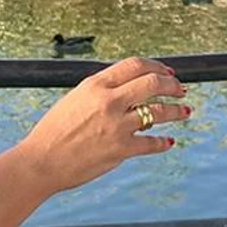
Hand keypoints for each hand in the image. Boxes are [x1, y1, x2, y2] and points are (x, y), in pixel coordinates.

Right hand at [18, 57, 189, 193]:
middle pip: (153, 83)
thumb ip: (102, 91)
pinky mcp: (121, 149)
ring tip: (185, 112)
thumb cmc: (54, 131)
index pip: (135, 65)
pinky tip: (168, 142)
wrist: (41, 161)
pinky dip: (163, 143)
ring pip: (160, 112)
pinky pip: (152, 143)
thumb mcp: (75, 99)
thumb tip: (128, 87)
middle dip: (172, 85)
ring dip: (177, 111)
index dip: (157, 66)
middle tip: (180, 89)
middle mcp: (109, 101)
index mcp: (96, 85)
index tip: (167, 71)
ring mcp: (117, 125)